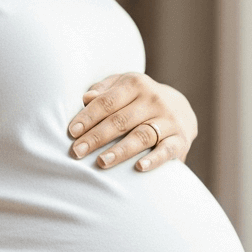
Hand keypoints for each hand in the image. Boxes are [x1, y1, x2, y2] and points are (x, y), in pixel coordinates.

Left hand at [66, 72, 196, 171]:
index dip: (88, 117)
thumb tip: (85, 98)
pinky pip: (167, 150)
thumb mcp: (121, 86)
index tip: (72, 132)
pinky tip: (139, 168)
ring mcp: (168, 119)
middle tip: (77, 152)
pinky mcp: (180, 139)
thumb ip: (102, 91)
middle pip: (121, 120)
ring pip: (141, 136)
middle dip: (97, 137)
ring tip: (101, 162)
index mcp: (135, 84)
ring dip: (120, 150)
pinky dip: (155, 159)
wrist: (180, 108)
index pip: (107, 102)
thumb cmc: (138, 98)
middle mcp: (153, 99)